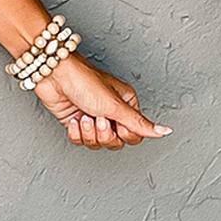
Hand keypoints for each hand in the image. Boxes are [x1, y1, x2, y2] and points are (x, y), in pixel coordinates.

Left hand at [27, 51, 172, 149]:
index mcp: (127, 106)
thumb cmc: (85, 81)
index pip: (134, 136)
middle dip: (103, 134)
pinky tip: (73, 119)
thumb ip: (140, 124)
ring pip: (97, 144)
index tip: (114, 120)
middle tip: (98, 118)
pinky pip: (80, 141)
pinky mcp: (76, 123)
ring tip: (83, 115)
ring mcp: (93, 118)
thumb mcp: (115, 106)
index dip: (123, 133)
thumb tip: (165, 132)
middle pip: (116, 143)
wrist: (55, 76)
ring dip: (88, 132)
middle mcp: (112, 113)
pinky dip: (75, 133)